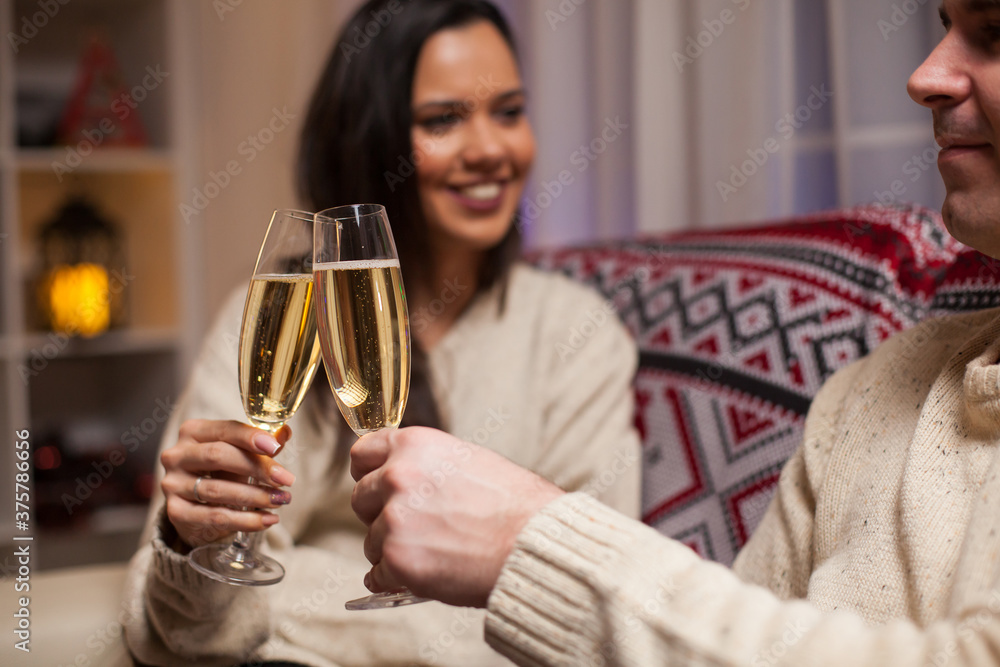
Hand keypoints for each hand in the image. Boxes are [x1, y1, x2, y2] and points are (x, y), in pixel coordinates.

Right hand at [159, 419, 295, 549]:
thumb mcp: (240, 454)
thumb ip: (261, 445)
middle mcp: (177, 455)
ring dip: (256, 496)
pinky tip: (268, 519)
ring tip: (281, 500)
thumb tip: (284, 433)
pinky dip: (246, 520)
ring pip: (218, 490)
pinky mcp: (176, 512)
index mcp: (193, 431)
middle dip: (257, 468)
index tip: (275, 447)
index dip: (250, 437)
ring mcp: (173, 484)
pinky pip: (215, 517)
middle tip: (286, 479)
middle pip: (219, 456)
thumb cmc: (222, 471)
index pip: (225, 430)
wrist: (197, 508)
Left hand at [351, 426, 563, 607]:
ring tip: (437, 551)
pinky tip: (427, 573)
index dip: (368, 473)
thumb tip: (397, 474)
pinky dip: (397, 579)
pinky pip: (378, 574)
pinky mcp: (398, 559)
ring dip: (394, 550)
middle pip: (359, 498)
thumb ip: (425, 463)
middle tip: (415, 526)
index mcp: (414, 445)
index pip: (361, 454)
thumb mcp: (466, 459)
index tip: (377, 486)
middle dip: (379, 514)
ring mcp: (394, 519)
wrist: (534, 542)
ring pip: (371, 540)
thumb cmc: (513, 503)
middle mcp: (398, 476)